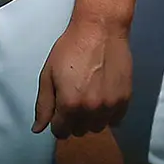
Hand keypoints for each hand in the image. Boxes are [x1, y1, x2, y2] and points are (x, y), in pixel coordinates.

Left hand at [33, 16, 134, 137]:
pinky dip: (107, 114)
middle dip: (73, 121)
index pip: (61, 131)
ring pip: (98, 127)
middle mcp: (91, 110)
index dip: (57, 125)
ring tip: (87, 100)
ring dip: (90, 119)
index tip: (58, 116)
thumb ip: (43, 104)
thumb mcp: (48, 74)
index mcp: (69, 104)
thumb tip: (38, 128)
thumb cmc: (70, 49)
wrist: (100, 32)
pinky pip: (115, 120)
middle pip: (80, 131)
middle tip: (72, 103)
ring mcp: (110, 106)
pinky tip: (101, 99)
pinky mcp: (125, 100)